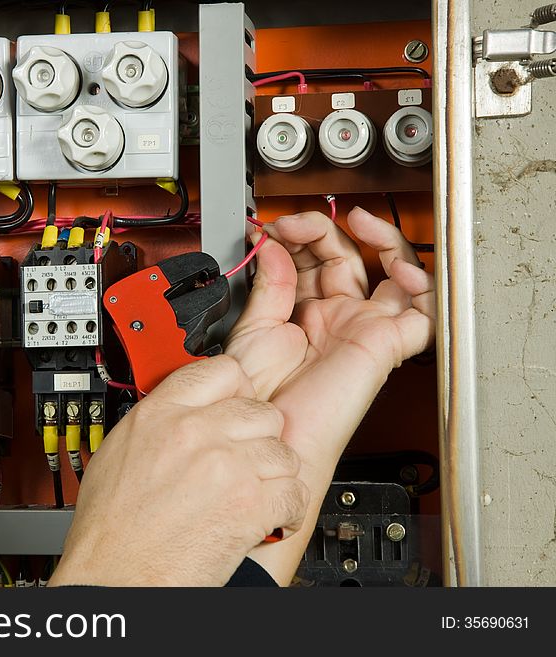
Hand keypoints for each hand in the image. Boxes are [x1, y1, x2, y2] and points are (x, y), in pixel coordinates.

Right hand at [49, 355, 308, 586]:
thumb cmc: (110, 528)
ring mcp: (225, 466)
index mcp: (160, 414)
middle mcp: (194, 432)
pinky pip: (294, 491)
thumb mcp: (119, 451)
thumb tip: (184, 412)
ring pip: (283, 451)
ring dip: (274, 476)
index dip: (237, 390)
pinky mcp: (249, 504)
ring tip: (256, 493)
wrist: (115, 576)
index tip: (237, 405)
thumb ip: (159, 422)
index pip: (222, 370)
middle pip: (261, 410)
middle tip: (246, 460)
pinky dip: (286, 509)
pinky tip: (266, 517)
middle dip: (259, 438)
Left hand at [224, 207, 434, 583]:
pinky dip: (418, 283)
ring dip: (378, 241)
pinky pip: (421, 311)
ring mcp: (362, 329)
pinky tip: (394, 267)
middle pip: (348, 256)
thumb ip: (270, 285)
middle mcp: (336, 319)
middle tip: (298, 223)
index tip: (273, 226)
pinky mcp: (385, 346)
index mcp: (306, 315)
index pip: (315, 259)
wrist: (268, 440)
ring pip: (390, 271)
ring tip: (355, 225)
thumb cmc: (257, 401)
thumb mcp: (255, 328)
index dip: (300, 234)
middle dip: (327, 229)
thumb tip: (272, 247)